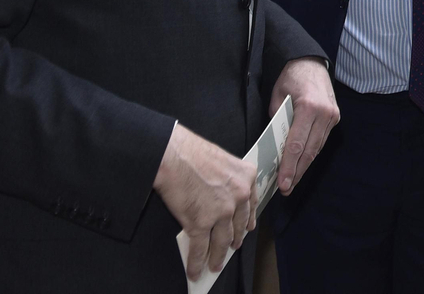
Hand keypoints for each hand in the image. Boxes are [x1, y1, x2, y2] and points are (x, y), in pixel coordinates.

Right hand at [153, 123, 257, 280]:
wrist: (173, 155)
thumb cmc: (193, 152)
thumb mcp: (225, 161)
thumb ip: (231, 179)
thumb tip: (224, 195)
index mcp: (247, 178)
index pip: (250, 205)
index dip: (247, 220)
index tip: (246, 229)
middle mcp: (239, 196)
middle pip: (237, 226)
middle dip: (234, 240)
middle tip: (232, 248)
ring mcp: (221, 212)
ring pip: (221, 241)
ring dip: (217, 256)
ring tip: (215, 265)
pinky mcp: (200, 223)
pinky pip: (200, 248)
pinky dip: (197, 262)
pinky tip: (195, 270)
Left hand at [269, 58, 339, 195]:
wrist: (311, 62)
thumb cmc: (290, 78)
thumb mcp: (276, 96)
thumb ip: (277, 121)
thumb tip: (274, 145)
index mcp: (309, 107)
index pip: (297, 144)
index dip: (289, 167)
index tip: (282, 183)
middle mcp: (324, 113)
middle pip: (309, 151)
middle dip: (296, 172)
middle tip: (285, 189)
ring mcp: (332, 116)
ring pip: (317, 148)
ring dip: (304, 166)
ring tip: (291, 181)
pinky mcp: (334, 117)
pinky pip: (320, 140)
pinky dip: (310, 153)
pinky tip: (301, 164)